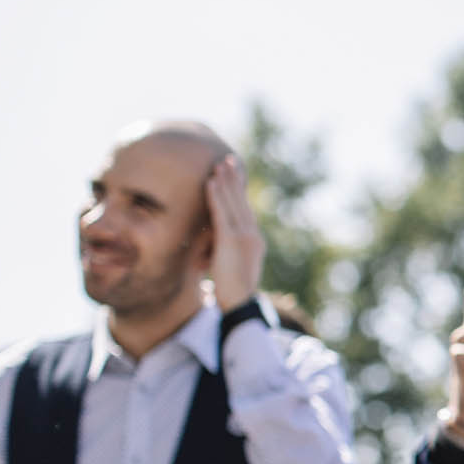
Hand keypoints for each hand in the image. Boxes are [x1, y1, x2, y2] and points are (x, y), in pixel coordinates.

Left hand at [204, 154, 264, 308]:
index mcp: (254, 240)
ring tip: (218, 164)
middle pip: (242, 201)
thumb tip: (209, 247)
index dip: (239, 191)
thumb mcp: (229, 265)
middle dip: (234, 180)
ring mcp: (244, 237)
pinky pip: (222, 213)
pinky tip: (210, 182)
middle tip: (228, 160)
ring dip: (225, 182)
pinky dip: (216, 196)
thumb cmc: (231, 290)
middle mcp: (253, 234)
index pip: (245, 210)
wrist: (239, 304)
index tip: (234, 174)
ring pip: (233, 203)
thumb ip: (223, 250)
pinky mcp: (232, 241)